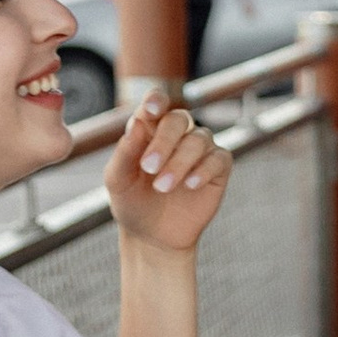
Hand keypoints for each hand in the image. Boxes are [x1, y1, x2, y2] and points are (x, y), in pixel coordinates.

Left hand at [106, 98, 229, 251]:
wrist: (152, 236)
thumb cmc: (132, 203)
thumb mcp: (118, 180)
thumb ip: (125, 151)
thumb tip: (138, 122)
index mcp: (149, 129)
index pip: (157, 103)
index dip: (156, 100)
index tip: (151, 109)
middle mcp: (177, 134)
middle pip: (178, 119)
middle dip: (164, 141)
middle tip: (150, 168)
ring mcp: (200, 149)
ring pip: (199, 139)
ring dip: (180, 163)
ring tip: (162, 187)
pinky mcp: (218, 168)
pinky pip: (219, 158)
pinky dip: (204, 169)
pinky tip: (190, 185)